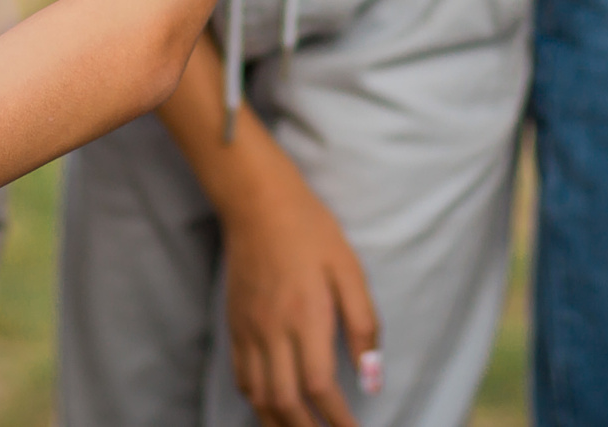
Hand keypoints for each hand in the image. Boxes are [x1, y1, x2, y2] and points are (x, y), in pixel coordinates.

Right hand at [217, 153, 381, 426]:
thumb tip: (372, 378)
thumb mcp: (348, 270)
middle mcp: (273, 330)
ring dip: (281, 424)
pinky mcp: (235, 324)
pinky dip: (257, 401)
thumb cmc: (311, 231)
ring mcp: (249, 330)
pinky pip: (242, 376)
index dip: (338, 420)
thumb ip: (363, 325)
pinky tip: (272, 408)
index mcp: (306, 317)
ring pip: (259, 396)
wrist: (257, 203)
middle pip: (286, 402)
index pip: (320, 387)